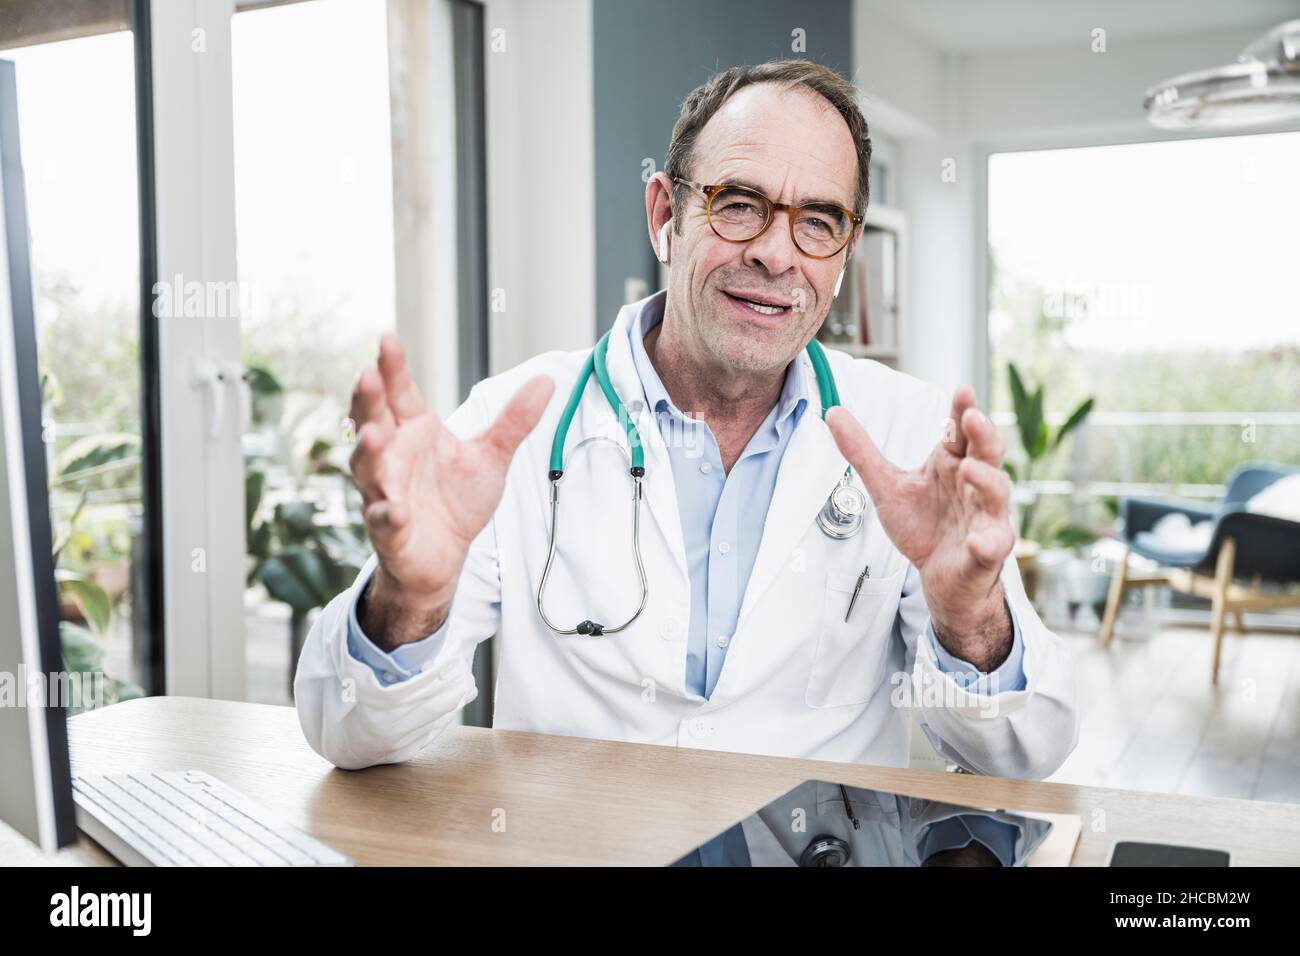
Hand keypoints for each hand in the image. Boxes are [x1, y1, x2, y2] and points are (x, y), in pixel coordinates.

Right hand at [349, 333, 553, 646]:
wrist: (444, 557)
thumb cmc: (457, 501)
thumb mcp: (491, 457)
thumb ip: (514, 421)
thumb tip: (546, 381)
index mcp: (414, 431)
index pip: (399, 392)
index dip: (392, 367)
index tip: (387, 338)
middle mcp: (392, 455)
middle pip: (372, 420)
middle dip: (367, 399)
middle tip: (366, 375)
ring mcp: (384, 491)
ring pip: (367, 465)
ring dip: (367, 450)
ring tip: (372, 433)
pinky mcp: (388, 529)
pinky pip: (383, 518)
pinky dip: (387, 513)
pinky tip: (395, 509)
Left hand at [826, 386, 1013, 659]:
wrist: (938, 578)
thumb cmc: (921, 525)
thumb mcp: (887, 486)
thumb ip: (862, 451)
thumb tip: (832, 412)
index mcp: (952, 463)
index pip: (961, 430)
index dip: (963, 410)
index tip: (962, 391)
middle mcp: (975, 484)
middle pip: (987, 452)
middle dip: (983, 434)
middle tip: (971, 417)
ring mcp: (986, 516)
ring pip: (996, 493)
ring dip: (986, 481)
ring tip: (969, 471)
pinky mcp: (987, 550)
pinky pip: (992, 544)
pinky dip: (986, 542)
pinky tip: (977, 540)